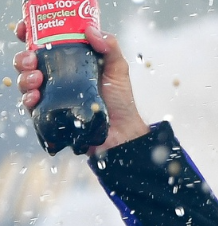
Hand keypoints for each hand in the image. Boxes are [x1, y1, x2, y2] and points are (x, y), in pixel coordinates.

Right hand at [13, 21, 149, 152]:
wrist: (123, 132)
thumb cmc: (121, 101)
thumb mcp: (118, 69)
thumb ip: (109, 47)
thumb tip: (90, 31)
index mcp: (69, 63)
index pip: (43, 46)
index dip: (30, 37)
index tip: (25, 32)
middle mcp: (57, 78)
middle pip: (28, 62)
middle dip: (24, 58)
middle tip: (31, 59)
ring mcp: (52, 96)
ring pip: (25, 82)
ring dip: (25, 77)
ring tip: (36, 78)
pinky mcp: (50, 114)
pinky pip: (30, 105)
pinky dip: (28, 99)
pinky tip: (35, 97)